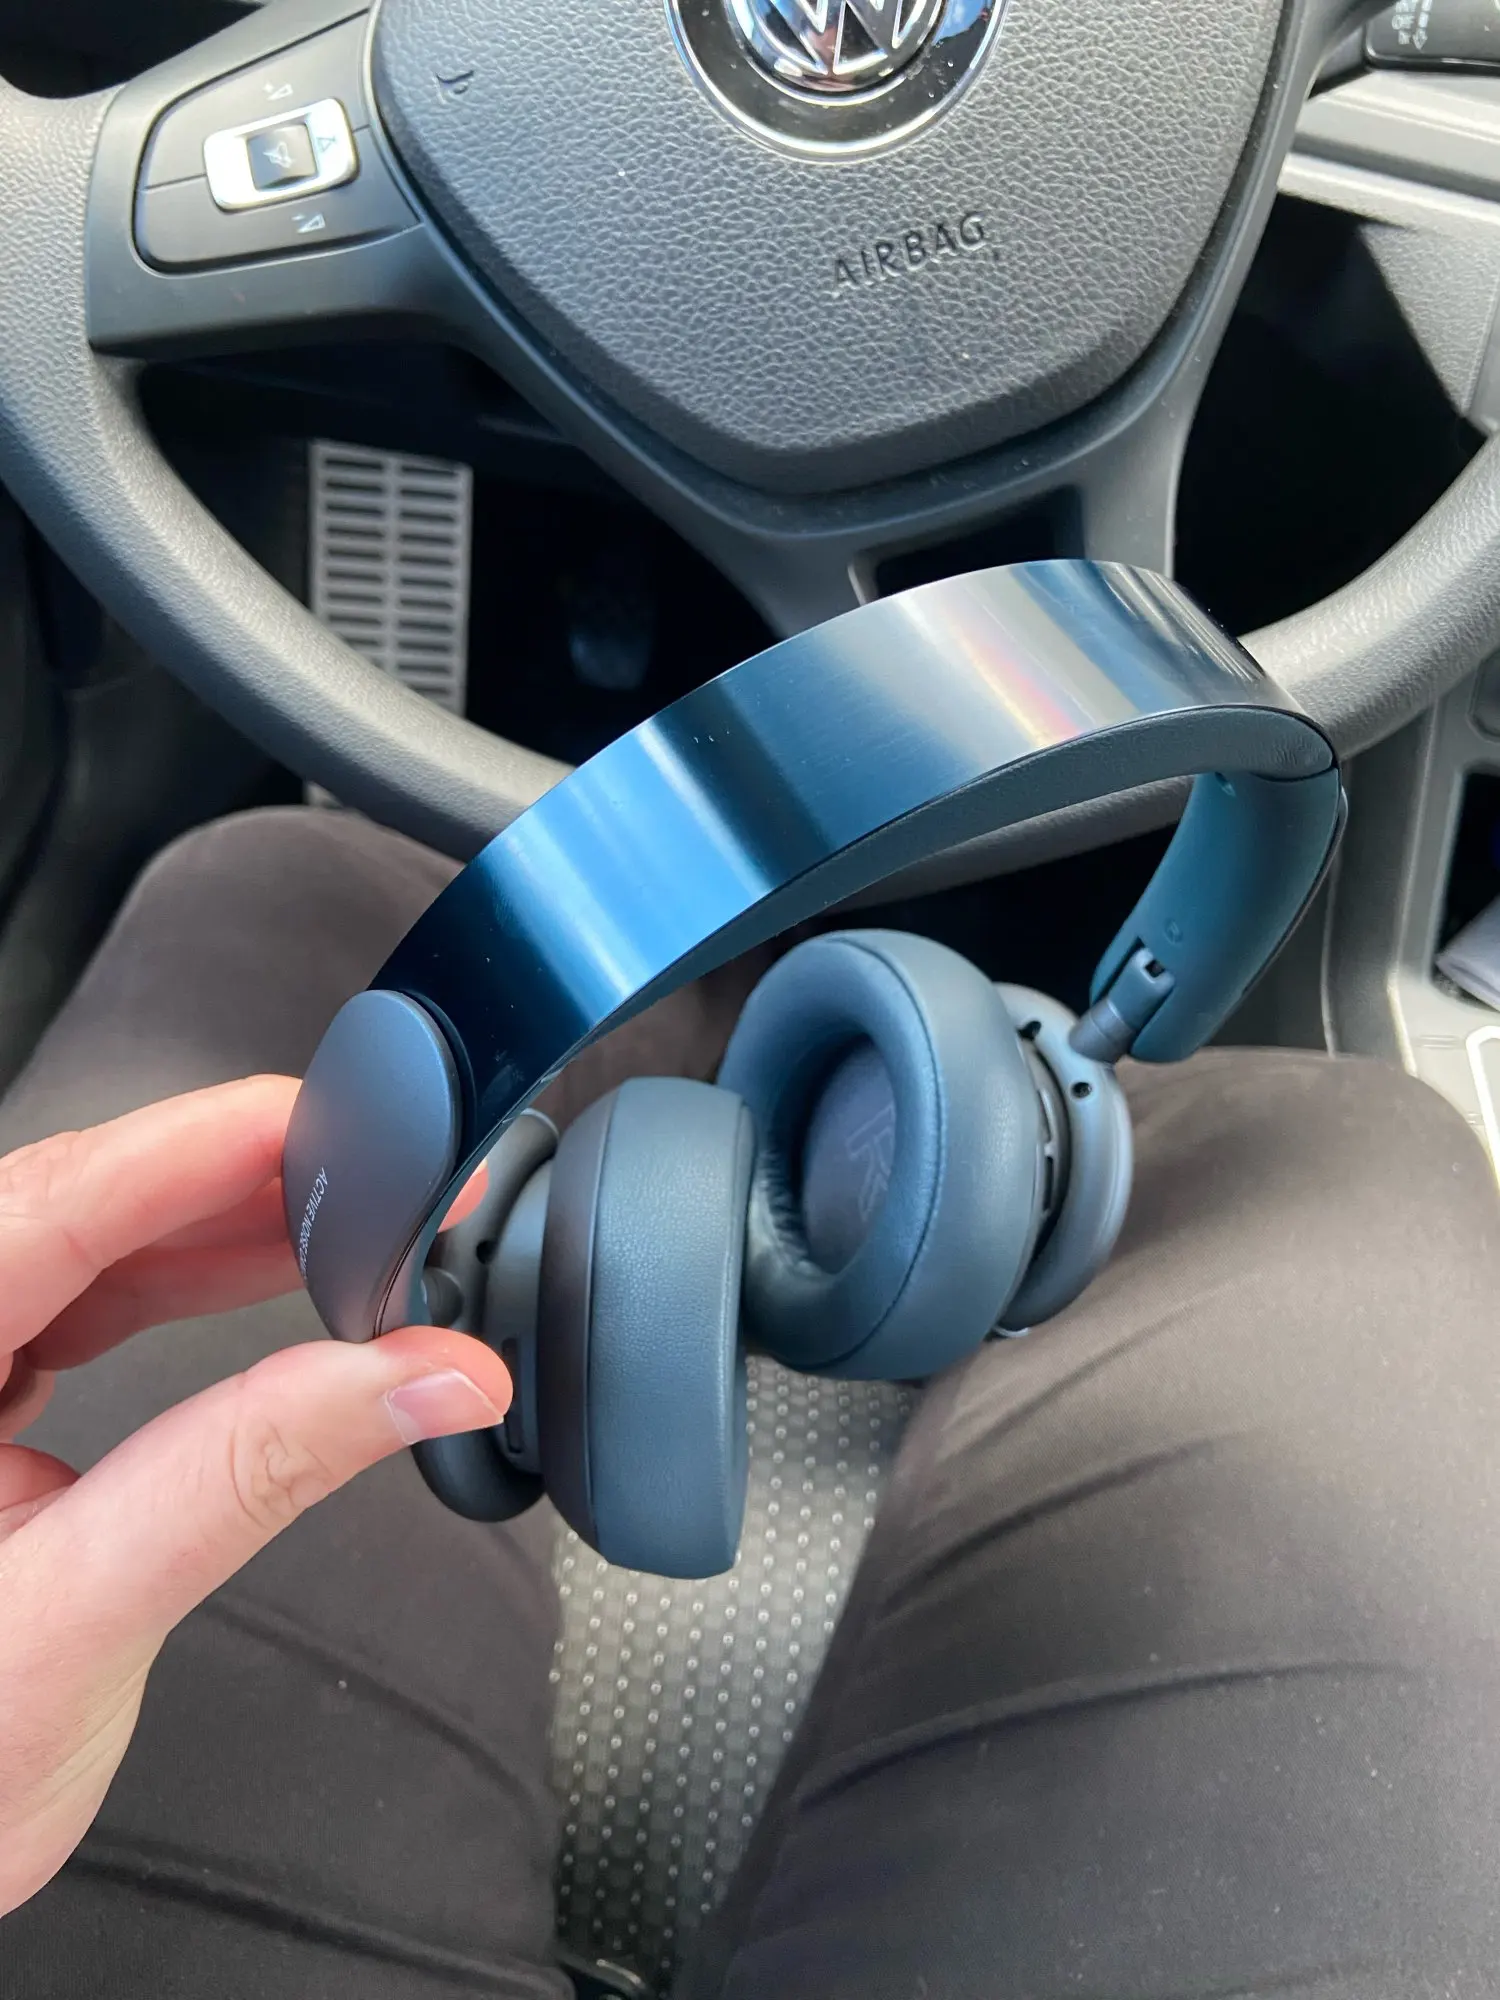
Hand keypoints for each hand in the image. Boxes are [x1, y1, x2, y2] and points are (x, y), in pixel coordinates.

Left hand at [0, 1076, 510, 1917]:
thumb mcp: (83, 1627)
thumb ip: (246, 1479)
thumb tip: (409, 1377)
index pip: (40, 1210)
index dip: (188, 1148)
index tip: (311, 1120)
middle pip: (68, 1207)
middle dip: (226, 1179)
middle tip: (367, 1170)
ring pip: (82, 1244)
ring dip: (218, 1229)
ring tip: (345, 1222)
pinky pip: (80, 1298)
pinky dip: (183, 1280)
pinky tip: (266, 1275)